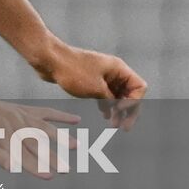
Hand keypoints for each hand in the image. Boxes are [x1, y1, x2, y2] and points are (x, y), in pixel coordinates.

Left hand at [0, 97, 79, 178]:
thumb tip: (13, 167)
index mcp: (1, 136)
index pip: (22, 156)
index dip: (36, 167)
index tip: (50, 176)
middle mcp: (13, 124)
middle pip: (36, 143)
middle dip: (52, 157)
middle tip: (68, 170)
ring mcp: (18, 115)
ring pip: (43, 127)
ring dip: (60, 137)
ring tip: (76, 146)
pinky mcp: (20, 109)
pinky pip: (43, 112)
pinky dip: (59, 115)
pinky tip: (75, 119)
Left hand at [32, 41, 147, 129]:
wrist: (49, 60)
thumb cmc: (73, 71)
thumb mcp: (96, 90)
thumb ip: (111, 101)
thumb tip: (117, 110)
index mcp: (118, 68)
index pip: (139, 87)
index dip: (134, 102)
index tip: (119, 110)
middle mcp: (113, 71)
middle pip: (130, 93)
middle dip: (128, 110)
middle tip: (124, 128)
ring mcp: (103, 75)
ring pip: (118, 95)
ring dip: (118, 110)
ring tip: (114, 125)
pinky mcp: (92, 80)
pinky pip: (106, 94)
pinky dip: (107, 105)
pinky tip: (105, 115)